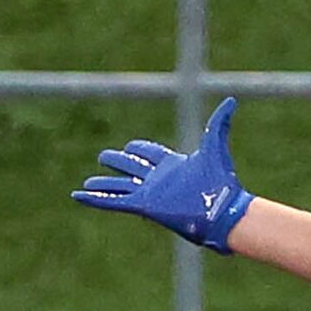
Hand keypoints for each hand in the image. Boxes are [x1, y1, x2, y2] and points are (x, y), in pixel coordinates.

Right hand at [71, 96, 254, 252]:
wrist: (222, 210)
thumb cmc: (221, 181)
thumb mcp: (216, 147)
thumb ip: (220, 123)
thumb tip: (231, 100)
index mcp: (174, 165)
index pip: (151, 154)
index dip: (141, 149)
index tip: (131, 146)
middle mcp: (160, 179)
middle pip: (133, 167)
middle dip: (119, 162)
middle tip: (104, 157)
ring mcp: (151, 193)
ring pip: (121, 185)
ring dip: (104, 183)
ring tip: (88, 182)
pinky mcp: (144, 206)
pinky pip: (114, 201)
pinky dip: (97, 198)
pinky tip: (79, 196)